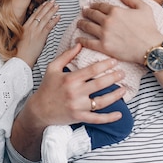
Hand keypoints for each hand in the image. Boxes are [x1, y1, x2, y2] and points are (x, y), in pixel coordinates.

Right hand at [11, 44, 124, 160]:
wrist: (38, 110)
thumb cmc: (46, 87)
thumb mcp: (53, 68)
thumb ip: (66, 55)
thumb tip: (79, 43)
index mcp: (70, 79)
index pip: (92, 70)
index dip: (105, 64)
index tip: (114, 61)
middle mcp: (75, 93)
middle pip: (100, 84)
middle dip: (114, 78)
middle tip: (123, 73)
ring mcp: (78, 106)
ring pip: (101, 102)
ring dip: (115, 96)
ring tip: (124, 90)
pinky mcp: (79, 118)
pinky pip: (97, 119)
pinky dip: (109, 118)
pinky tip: (119, 115)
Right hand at [16, 0, 59, 67]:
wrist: (20, 59)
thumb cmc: (19, 51)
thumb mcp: (20, 38)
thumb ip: (27, 32)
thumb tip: (33, 31)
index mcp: (24, 26)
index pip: (34, 15)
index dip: (41, 8)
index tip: (45, 3)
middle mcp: (30, 27)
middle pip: (40, 14)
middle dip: (47, 6)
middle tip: (53, 1)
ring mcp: (36, 31)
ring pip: (45, 18)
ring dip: (52, 11)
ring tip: (57, 6)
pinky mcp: (41, 36)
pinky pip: (49, 26)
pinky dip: (54, 21)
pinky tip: (58, 17)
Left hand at [76, 0, 162, 63]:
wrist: (150, 47)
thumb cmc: (149, 28)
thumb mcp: (144, 8)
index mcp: (116, 11)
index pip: (100, 6)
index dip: (94, 4)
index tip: (91, 5)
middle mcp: (108, 21)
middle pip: (92, 14)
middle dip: (86, 12)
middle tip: (83, 12)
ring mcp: (104, 34)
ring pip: (88, 26)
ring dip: (81, 23)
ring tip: (78, 23)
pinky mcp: (103, 47)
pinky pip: (88, 42)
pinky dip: (81, 40)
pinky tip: (77, 38)